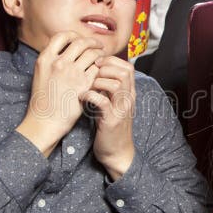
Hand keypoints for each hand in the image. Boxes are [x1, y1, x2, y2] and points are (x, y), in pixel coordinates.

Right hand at [16, 32, 103, 154]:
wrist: (45, 121)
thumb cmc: (43, 101)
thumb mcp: (41, 74)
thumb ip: (51, 61)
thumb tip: (66, 50)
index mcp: (45, 58)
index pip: (62, 36)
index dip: (74, 36)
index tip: (80, 39)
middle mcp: (58, 63)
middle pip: (80, 42)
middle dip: (91, 42)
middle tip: (98, 46)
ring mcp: (72, 73)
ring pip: (91, 54)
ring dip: (99, 54)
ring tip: (103, 57)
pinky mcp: (83, 84)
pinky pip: (97, 69)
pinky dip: (100, 68)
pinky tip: (101, 71)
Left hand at [82, 55, 135, 179]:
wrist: (117, 152)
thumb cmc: (110, 126)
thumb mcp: (113, 104)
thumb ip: (109, 89)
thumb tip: (97, 71)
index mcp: (130, 93)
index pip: (128, 67)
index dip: (111, 60)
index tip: (96, 64)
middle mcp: (128, 99)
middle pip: (124, 71)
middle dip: (105, 67)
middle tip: (91, 73)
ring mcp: (121, 110)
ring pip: (116, 84)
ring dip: (98, 81)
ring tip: (87, 86)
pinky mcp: (111, 121)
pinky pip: (102, 101)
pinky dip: (90, 95)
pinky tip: (82, 97)